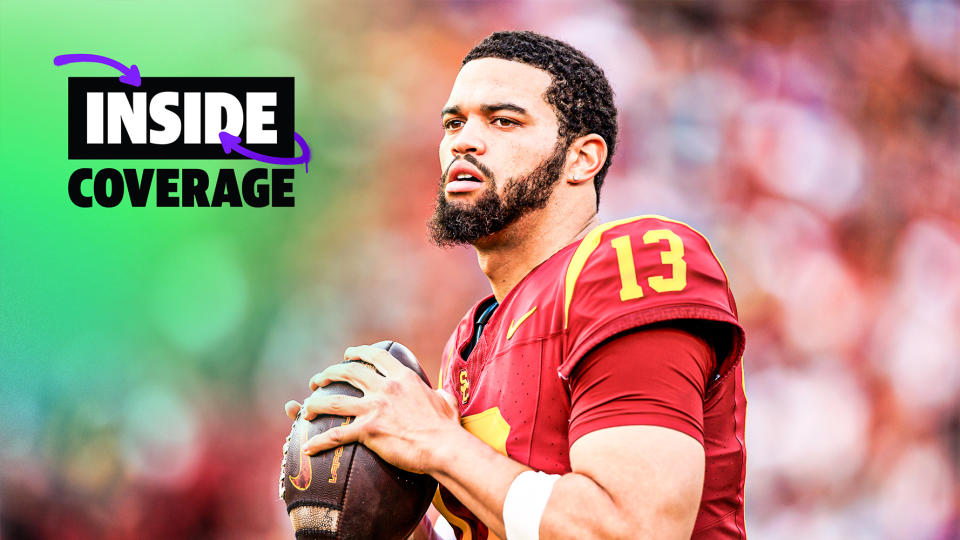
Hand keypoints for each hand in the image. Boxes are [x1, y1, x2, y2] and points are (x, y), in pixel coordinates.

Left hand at [285, 345, 460, 474]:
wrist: (444, 446)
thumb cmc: (447, 427)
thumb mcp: (445, 401)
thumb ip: (438, 394)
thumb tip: (440, 394)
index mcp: (403, 378)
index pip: (375, 356)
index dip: (358, 352)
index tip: (347, 354)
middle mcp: (385, 388)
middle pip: (349, 372)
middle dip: (329, 373)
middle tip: (318, 380)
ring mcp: (374, 408)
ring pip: (333, 401)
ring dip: (315, 403)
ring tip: (305, 408)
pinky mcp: (368, 431)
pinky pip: (336, 435)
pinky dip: (319, 441)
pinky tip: (308, 447)